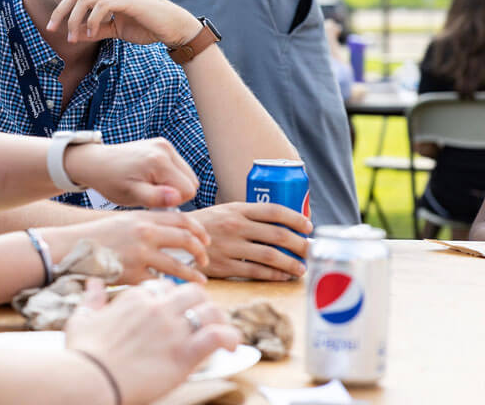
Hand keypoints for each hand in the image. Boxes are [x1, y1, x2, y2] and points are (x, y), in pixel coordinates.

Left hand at [34, 0, 199, 47]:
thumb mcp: (115, 29)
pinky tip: (89, 34)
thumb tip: (75, 35)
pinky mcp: (128, 1)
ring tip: (72, 38)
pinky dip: (91, 21)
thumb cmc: (146, 26)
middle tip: (50, 27)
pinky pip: (101, 7)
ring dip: (74, 20)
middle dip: (60, 10)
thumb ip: (96, 29)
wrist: (174, 28)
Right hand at [56, 210, 210, 283]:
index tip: (205, 240)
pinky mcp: (133, 274)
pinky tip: (172, 292)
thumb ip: (147, 224)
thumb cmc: (95, 237)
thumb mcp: (122, 221)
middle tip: (205, 260)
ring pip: (178, 265)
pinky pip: (159, 282)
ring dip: (193, 274)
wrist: (68, 249)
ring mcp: (140, 254)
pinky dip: (168, 288)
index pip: (183, 219)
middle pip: (186, 240)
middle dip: (200, 252)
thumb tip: (173, 233)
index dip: (198, 230)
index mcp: (143, 217)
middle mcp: (145, 233)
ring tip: (199, 281)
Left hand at [64, 138, 198, 207]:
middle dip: (174, 192)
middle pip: (191, 182)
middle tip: (149, 193)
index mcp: (159, 161)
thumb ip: (155, 197)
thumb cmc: (111, 181)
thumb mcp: (131, 194)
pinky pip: (179, 166)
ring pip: (187, 175)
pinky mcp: (162, 144)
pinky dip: (169, 175)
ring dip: (172, 184)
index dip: (173, 201)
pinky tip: (150, 177)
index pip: (188, 191)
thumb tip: (177, 197)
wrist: (96, 163)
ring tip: (148, 185)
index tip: (153, 199)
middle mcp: (165, 148)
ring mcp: (164, 144)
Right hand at [67, 280, 240, 404]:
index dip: (173, 298)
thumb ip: (92, 298)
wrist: (90, 378)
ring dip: (219, 319)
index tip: (176, 310)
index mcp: (135, 297)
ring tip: (222, 331)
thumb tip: (93, 283)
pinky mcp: (184, 353)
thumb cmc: (84, 351)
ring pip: (209, 311)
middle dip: (201, 304)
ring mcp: (172, 329)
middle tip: (203, 318)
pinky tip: (231, 345)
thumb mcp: (81, 317)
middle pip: (192, 294)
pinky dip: (229, 337)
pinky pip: (217, 336)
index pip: (164, 287)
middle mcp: (157, 308)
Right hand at [190, 202, 311, 279]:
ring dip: (291, 263)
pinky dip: (274, 275)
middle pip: (278, 235)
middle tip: (310, 251)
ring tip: (301, 268)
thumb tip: (282, 227)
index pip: (274, 211)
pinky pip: (256, 272)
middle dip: (300, 245)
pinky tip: (283, 276)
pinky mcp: (224, 266)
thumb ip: (248, 216)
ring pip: (270, 256)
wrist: (175, 241)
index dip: (295, 219)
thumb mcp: (224, 212)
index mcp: (237, 209)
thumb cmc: (205, 227)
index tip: (308, 227)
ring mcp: (230, 246)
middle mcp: (235, 226)